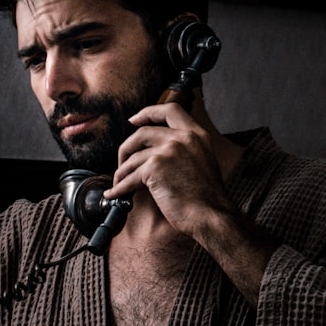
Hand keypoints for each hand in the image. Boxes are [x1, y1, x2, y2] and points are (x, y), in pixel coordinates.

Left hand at [104, 102, 276, 303]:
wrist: (211, 215)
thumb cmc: (206, 197)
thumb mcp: (201, 161)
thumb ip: (183, 149)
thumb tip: (155, 150)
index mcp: (196, 134)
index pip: (170, 110)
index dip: (148, 113)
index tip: (134, 119)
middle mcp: (183, 138)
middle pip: (142, 133)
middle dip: (127, 148)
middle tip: (122, 162)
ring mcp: (168, 151)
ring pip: (132, 158)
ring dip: (122, 173)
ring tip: (120, 184)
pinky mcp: (155, 167)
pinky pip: (129, 178)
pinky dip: (119, 188)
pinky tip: (115, 194)